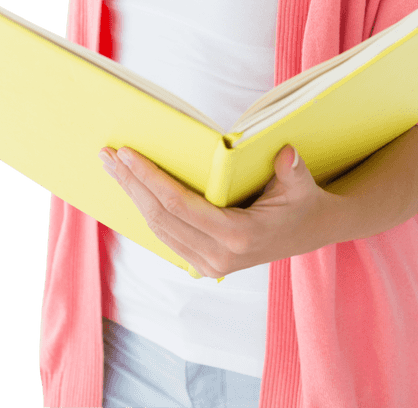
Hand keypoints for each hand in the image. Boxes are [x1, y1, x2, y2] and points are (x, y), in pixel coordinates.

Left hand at [98, 143, 343, 278]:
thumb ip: (292, 170)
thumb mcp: (302, 184)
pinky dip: (147, 211)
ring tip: (113, 168)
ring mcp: (209, 264)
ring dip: (133, 197)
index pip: (179, 205)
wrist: (310, 232)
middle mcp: (218, 256)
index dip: (149, 179)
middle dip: (130, 184)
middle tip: (107, 156)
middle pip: (160, 218)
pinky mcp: (204, 263)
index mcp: (238, 236)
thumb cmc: (303, 202)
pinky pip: (167, 236)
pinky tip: (133, 190)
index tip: (127, 154)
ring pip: (158, 230)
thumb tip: (285, 153)